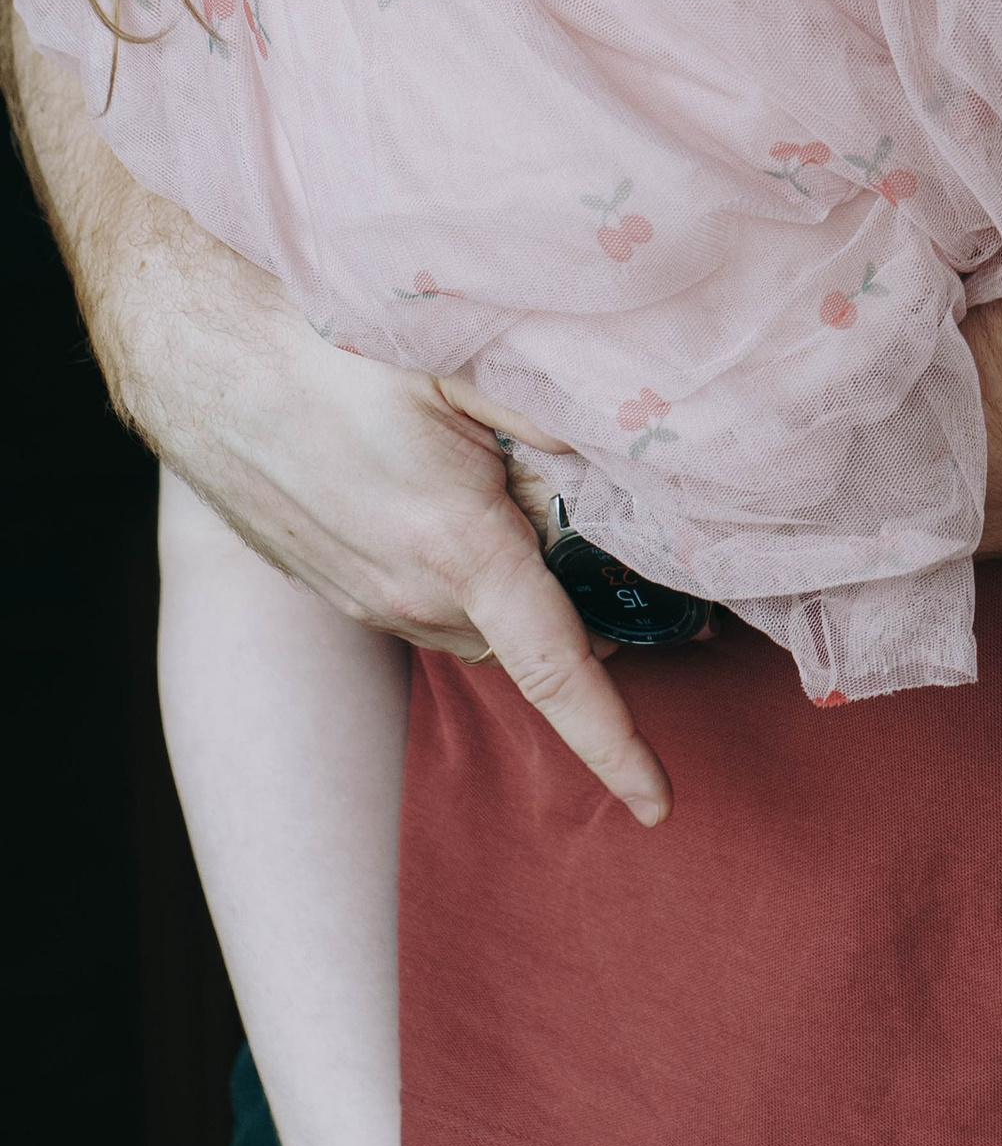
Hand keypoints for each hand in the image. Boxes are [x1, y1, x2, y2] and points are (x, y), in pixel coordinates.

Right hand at [8, 17, 667, 821]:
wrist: (198, 348)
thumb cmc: (330, 340)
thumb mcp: (464, 362)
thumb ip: (557, 416)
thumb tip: (638, 457)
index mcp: (461, 547)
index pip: (560, 674)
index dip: (616, 746)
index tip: (659, 805)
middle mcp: (409, 591)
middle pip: (530, 639)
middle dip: (585, 622)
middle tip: (634, 557)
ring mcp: (362, 591)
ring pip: (475, 620)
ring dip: (519, 597)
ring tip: (549, 518)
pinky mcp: (330, 576)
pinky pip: (421, 600)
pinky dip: (465, 578)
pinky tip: (468, 504)